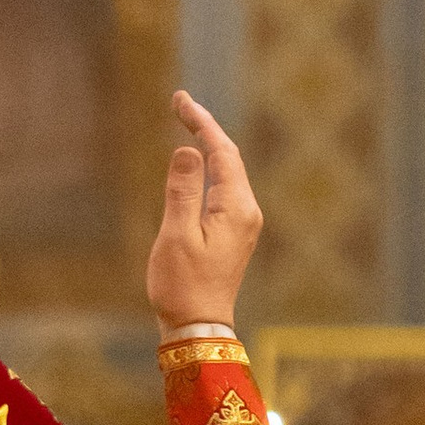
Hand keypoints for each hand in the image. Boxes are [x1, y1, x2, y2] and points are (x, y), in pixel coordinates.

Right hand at [146, 91, 262, 331]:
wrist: (198, 325)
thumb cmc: (183, 285)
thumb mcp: (177, 236)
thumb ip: (182, 190)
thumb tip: (187, 150)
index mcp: (236, 208)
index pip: (221, 151)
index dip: (201, 122)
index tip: (180, 99)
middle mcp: (247, 211)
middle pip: (229, 156)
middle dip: (204, 127)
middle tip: (179, 102)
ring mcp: (243, 222)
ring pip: (228, 170)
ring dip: (208, 145)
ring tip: (187, 121)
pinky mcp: (234, 232)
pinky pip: (224, 187)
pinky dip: (209, 166)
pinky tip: (197, 161)